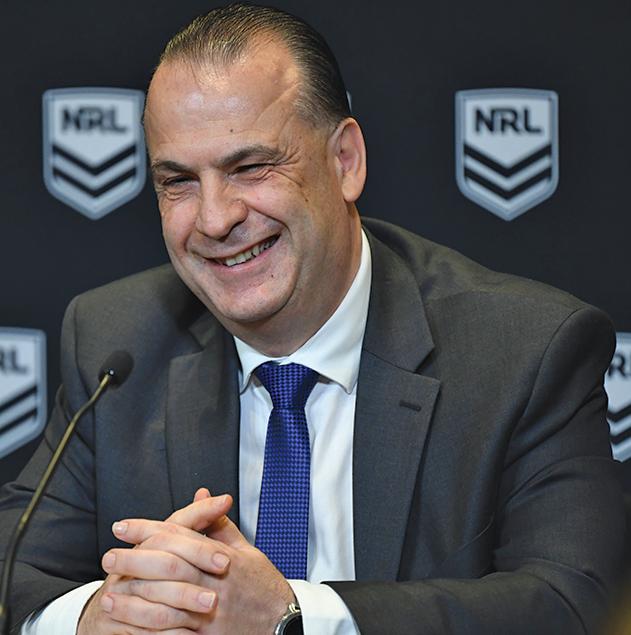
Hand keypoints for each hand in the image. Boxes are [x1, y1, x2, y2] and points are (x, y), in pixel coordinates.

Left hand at [80, 491, 294, 633]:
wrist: (282, 624)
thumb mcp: (246, 549)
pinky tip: (127, 625)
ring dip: (134, 598)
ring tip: (108, 592)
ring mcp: (211, 613)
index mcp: (225, 557)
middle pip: (168, 566)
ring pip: (166, 602)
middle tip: (108, 556)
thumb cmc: (263, 584)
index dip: (148, 529)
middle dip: (135, 559)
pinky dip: (147, 630)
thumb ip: (219, 523)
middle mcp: (216, 583)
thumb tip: (203, 493)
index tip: (123, 526)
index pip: (180, 536)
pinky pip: (172, 633)